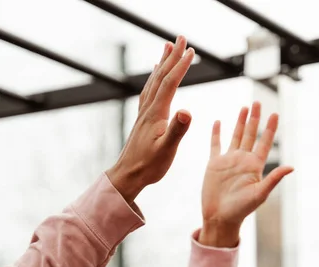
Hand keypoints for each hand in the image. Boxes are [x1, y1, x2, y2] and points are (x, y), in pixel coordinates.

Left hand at [106, 36, 194, 202]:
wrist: (127, 176)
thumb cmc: (149, 166)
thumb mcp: (167, 150)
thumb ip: (177, 130)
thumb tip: (187, 110)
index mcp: (156, 114)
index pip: (170, 83)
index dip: (180, 66)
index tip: (191, 51)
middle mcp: (148, 109)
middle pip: (160, 76)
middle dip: (172, 56)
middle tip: (181, 38)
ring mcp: (144, 113)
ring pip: (153, 81)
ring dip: (162, 63)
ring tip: (167, 47)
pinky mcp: (143, 120)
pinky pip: (149, 92)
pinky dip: (154, 78)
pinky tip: (155, 76)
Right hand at [199, 102, 293, 247]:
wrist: (220, 217)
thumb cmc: (241, 209)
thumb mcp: (260, 194)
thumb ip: (274, 179)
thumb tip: (292, 167)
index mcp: (255, 166)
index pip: (265, 142)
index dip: (270, 128)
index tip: (275, 113)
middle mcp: (243, 160)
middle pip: (250, 134)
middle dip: (255, 118)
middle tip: (258, 102)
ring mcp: (228, 161)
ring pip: (235, 136)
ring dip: (240, 122)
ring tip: (244, 107)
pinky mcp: (214, 164)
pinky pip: (215, 144)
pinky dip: (216, 133)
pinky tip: (218, 122)